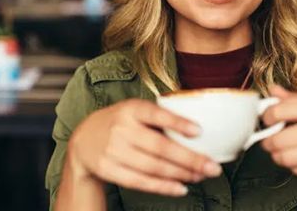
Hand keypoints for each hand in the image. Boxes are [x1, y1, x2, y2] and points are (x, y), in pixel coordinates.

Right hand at [67, 99, 222, 196]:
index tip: (199, 131)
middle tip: (213, 167)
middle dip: (190, 159)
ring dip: (181, 174)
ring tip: (201, 176)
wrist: (83, 140)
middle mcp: (121, 128)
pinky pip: (141, 182)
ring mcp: (113, 151)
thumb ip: (158, 116)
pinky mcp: (109, 170)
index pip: (156, 114)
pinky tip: (181, 187)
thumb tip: (198, 130)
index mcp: (131, 109)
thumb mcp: (133, 110)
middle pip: (160, 147)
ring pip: (153, 167)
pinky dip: (163, 187)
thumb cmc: (119, 122)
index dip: (177, 123)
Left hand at [261, 85, 296, 181]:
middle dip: (268, 142)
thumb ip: (295, 98)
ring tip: (279, 152)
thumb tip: (272, 89)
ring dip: (277, 156)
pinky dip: (293, 166)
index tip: (267, 120)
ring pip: (287, 158)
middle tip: (268, 141)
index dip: (267, 117)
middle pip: (280, 139)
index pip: (279, 111)